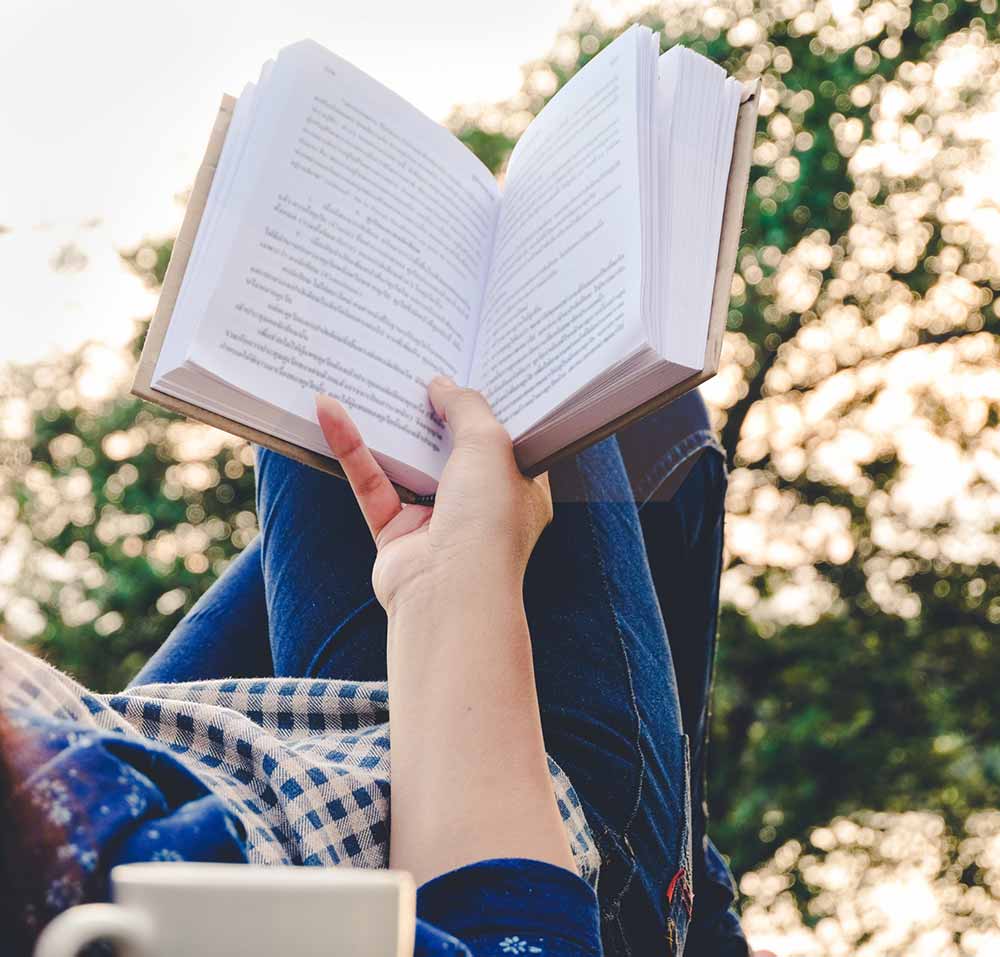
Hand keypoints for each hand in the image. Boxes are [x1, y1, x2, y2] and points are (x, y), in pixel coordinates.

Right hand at [315, 376, 551, 611]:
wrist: (450, 596)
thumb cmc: (488, 522)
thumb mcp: (490, 445)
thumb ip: (467, 408)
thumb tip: (442, 384)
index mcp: (520, 489)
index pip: (506, 439)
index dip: (488, 405)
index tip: (468, 366)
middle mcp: (480, 506)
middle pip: (452, 447)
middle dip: (433, 409)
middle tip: (414, 363)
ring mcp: (437, 522)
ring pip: (407, 462)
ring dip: (386, 425)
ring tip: (367, 377)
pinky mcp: (395, 534)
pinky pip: (370, 482)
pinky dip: (350, 448)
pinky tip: (329, 410)